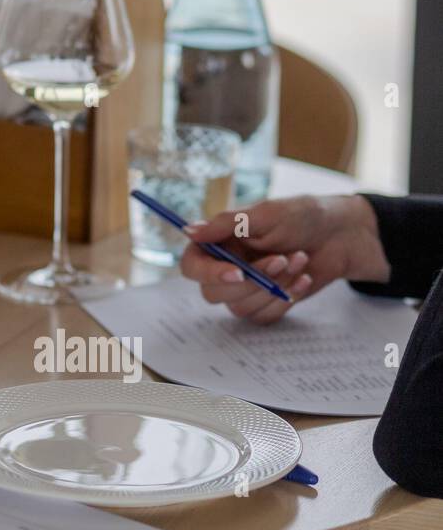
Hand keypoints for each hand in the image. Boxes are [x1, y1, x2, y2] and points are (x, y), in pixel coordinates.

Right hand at [179, 194, 388, 324]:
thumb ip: (225, 224)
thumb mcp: (264, 214)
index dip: (210, 273)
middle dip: (252, 280)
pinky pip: (263, 316)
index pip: (192, 266)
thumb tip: (188, 231)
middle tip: (281, 259)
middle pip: (213, 293)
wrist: (341, 236)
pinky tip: (303, 279)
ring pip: (240, 307)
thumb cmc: (302, 216)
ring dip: (273, 287)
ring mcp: (246, 287)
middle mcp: (225, 267)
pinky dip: (286, 299)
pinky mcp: (266, 303)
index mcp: (218, 242)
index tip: (238, 272)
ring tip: (298, 261)